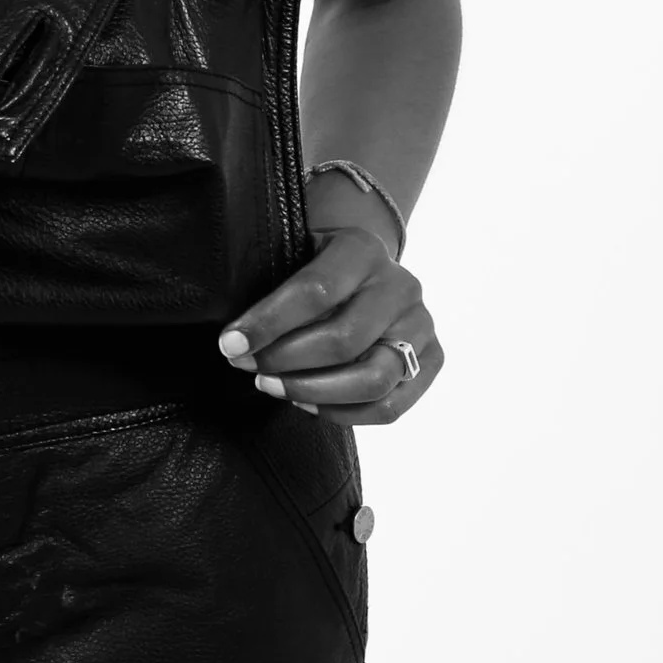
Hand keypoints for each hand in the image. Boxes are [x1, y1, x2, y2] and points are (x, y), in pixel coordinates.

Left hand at [218, 214, 442, 423]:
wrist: (364, 265)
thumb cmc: (316, 263)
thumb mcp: (295, 253)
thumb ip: (270, 284)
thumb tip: (233, 341)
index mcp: (362, 249)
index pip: (314, 292)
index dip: (268, 323)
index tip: (230, 345)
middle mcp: (400, 284)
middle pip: (343, 340)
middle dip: (286, 361)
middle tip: (249, 368)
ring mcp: (421, 323)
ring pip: (373, 379)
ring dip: (314, 392)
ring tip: (273, 387)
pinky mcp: (431, 358)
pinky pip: (390, 406)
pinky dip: (344, 414)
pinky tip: (307, 404)